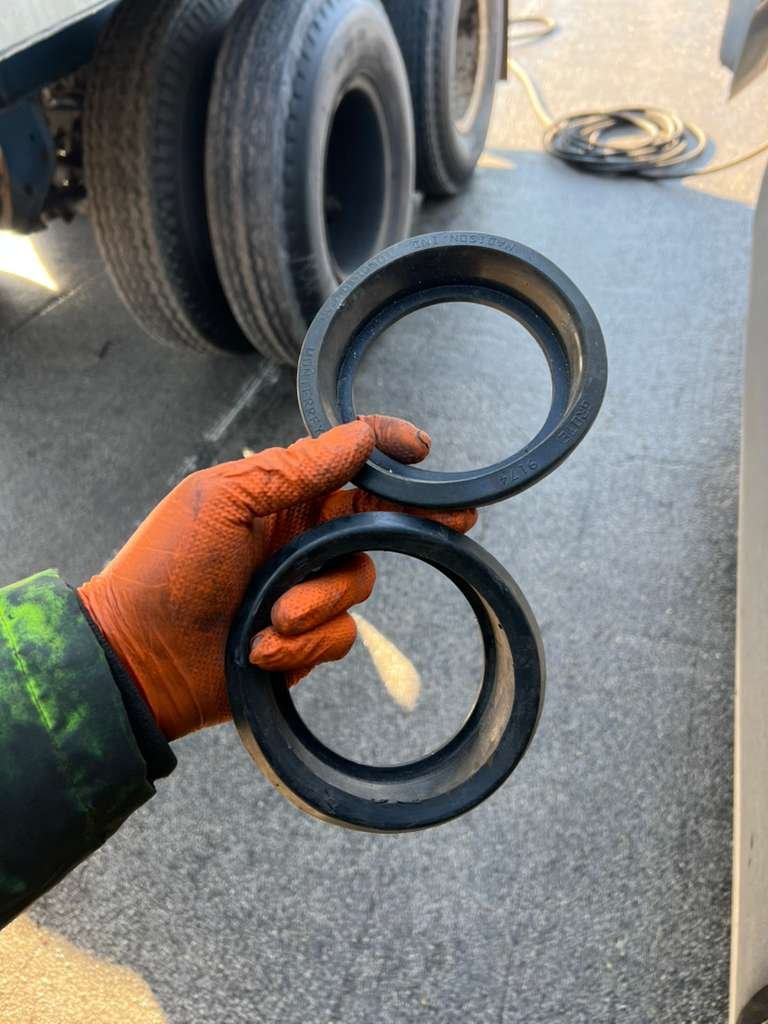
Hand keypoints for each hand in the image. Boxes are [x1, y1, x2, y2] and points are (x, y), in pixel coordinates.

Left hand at [79, 417, 475, 739]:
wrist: (139, 657)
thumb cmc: (167, 568)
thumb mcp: (224, 500)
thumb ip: (295, 469)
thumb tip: (359, 437)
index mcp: (279, 494)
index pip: (346, 461)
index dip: (387, 450)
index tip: (424, 451)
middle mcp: (300, 536)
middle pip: (376, 518)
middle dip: (414, 520)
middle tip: (456, 520)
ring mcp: (305, 586)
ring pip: (359, 582)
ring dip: (318, 601)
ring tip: (271, 617)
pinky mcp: (307, 637)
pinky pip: (340, 634)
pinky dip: (303, 644)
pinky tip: (261, 648)